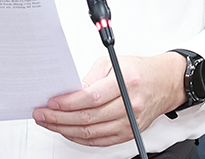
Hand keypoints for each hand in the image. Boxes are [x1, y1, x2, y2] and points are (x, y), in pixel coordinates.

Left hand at [32, 52, 185, 146]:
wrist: (163, 84)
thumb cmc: (137, 71)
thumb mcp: (112, 63)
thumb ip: (90, 78)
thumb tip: (68, 92)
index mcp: (126, 82)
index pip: (91, 97)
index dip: (68, 102)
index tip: (51, 103)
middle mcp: (130, 105)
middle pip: (88, 118)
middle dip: (60, 118)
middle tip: (42, 114)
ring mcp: (130, 122)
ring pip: (91, 133)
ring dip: (65, 129)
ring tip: (49, 123)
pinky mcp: (128, 133)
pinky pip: (99, 141)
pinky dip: (80, 138)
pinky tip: (67, 131)